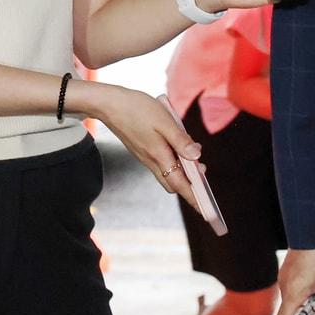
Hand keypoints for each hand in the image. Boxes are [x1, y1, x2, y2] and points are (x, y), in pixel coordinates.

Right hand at [86, 83, 201, 209]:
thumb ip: (181, 141)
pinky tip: (180, 146)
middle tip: (203, 174)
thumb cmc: (138, 109)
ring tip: (196, 160)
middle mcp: (151, 161)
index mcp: (158, 156)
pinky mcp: (142, 149)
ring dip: (182, 170)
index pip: (179, 185)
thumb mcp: (165, 122)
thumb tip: (197, 157)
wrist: (109, 103)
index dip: (194, 197)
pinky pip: (162, 161)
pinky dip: (174, 159)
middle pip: (173, 182)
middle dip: (190, 184)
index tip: (205, 211)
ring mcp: (145, 156)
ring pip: (167, 171)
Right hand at [276, 246, 314, 314]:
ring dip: (301, 299)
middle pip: (287, 309)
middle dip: (301, 314)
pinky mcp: (286, 267)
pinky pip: (290, 284)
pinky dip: (299, 288)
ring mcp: (283, 274)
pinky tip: (314, 281)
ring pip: (289, 296)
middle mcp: (284, 283)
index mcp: (295, 290)